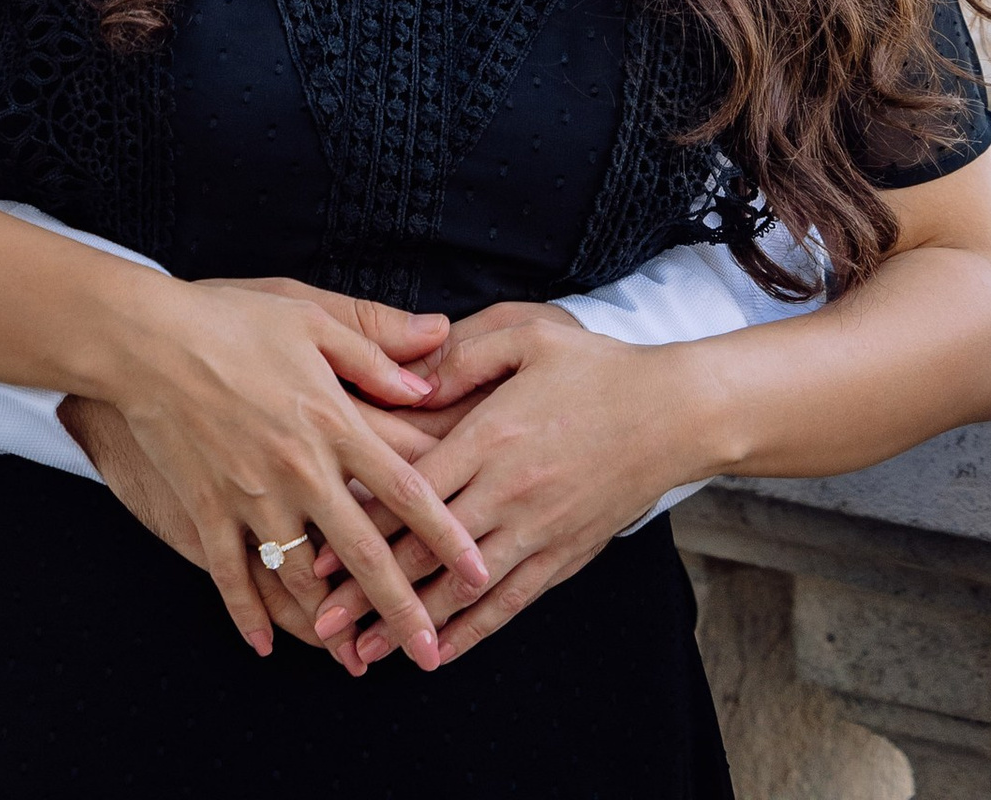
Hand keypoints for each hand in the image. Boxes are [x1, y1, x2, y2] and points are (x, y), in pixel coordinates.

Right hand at [63, 353, 454, 671]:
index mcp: (332, 419)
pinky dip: (247, 614)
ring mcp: (251, 496)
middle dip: (401, 608)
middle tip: (431, 653)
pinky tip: (264, 646)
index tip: (478, 571)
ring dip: (331, 623)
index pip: (406, 488)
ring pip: (301, 576)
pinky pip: (230, 576)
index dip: (447, 535)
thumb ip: (375, 342)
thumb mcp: (309, 313)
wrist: (145, 339)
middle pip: (363, 551)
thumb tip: (437, 351)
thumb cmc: (229, 317)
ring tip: (359, 660)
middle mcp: (300, 468)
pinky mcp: (206, 509)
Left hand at [313, 303, 715, 670]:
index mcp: (493, 435)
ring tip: (362, 654)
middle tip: (319, 619)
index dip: (360, 523)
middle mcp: (510, 492)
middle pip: (425, 550)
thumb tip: (412, 375)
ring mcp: (537, 531)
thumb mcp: (527, 334)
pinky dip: (472, 634)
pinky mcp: (563, 556)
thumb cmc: (596, 367)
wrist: (673, 414)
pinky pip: (510, 604)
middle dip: (368, 589)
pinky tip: (439, 656)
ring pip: (462, 590)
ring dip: (409, 624)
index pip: (411, 490)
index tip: (316, 549)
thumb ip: (465, 352)